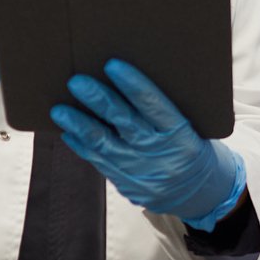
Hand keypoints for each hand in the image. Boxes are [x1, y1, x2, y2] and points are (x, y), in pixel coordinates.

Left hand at [51, 60, 244, 229]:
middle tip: (76, 81)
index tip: (113, 65)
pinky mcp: (127, 185)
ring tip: (59, 109)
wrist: (200, 193)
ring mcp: (140, 171)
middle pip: (124, 121)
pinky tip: (68, 132)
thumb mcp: (189, 127)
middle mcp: (158, 152)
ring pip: (104, 144)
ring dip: (79, 124)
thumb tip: (124, 81)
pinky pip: (99, 162)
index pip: (154, 105)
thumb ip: (161, 111)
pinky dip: (82, 146)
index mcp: (179, 133)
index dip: (133, 84)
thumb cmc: (190, 148)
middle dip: (98, 100)